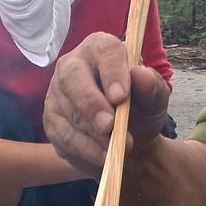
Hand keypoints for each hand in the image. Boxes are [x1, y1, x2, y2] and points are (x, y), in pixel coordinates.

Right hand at [44, 32, 170, 175]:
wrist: (126, 139)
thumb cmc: (140, 110)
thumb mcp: (155, 100)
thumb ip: (152, 87)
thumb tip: (140, 75)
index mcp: (101, 49)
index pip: (104, 52)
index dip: (112, 73)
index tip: (121, 97)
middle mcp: (73, 64)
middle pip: (72, 78)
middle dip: (91, 104)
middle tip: (109, 127)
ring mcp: (56, 92)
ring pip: (67, 111)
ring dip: (92, 134)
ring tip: (115, 149)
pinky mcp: (51, 119)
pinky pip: (62, 134)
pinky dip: (84, 149)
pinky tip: (102, 157)